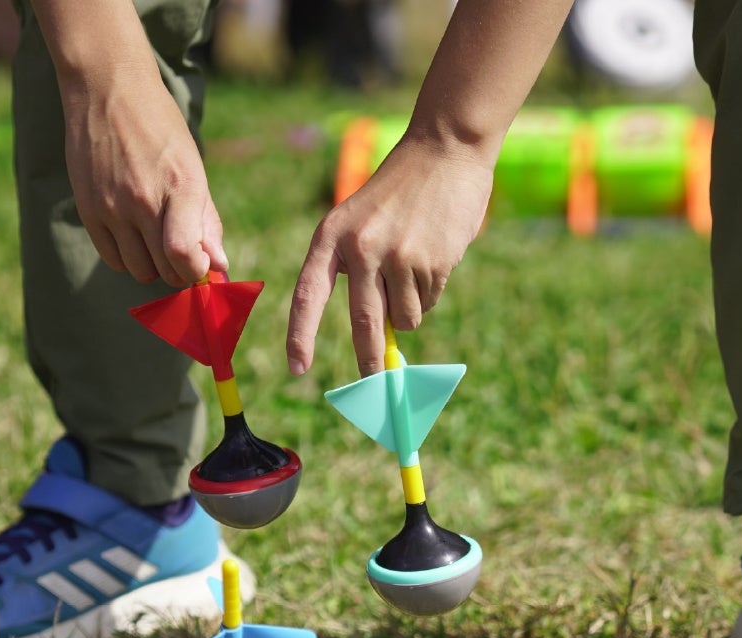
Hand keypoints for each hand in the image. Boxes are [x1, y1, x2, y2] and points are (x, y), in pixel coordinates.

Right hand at [60, 71, 227, 287]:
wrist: (108, 90)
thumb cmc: (160, 128)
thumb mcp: (193, 166)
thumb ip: (207, 220)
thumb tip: (218, 266)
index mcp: (180, 186)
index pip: (185, 256)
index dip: (196, 270)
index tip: (200, 262)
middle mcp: (144, 200)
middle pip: (165, 270)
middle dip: (179, 269)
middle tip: (181, 250)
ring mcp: (112, 207)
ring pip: (139, 271)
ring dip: (153, 265)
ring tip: (156, 239)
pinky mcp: (88, 210)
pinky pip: (113, 259)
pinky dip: (128, 258)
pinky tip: (133, 235)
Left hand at [287, 136, 495, 375]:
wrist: (444, 149)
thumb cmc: (399, 191)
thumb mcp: (360, 220)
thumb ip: (355, 269)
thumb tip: (376, 337)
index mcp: (331, 236)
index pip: (307, 294)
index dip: (300, 334)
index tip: (297, 368)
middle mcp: (361, 248)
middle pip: (364, 323)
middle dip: (370, 361)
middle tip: (374, 385)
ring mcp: (398, 256)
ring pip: (404, 317)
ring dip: (411, 308)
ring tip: (414, 265)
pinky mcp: (433, 262)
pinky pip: (429, 301)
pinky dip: (431, 290)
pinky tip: (434, 254)